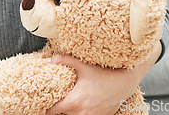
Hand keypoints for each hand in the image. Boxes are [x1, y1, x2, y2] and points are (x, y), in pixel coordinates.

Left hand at [46, 43, 160, 114]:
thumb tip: (48, 59)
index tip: (43, 103)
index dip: (46, 108)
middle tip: (56, 101)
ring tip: (68, 103)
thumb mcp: (82, 65)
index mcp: (74, 102)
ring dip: (70, 112)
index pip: (52, 111)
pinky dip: (81, 113)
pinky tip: (82, 105)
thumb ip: (64, 60)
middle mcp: (81, 113)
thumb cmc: (104, 74)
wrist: (125, 82)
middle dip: (58, 110)